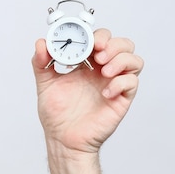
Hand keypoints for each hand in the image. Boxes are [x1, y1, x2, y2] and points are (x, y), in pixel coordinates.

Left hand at [32, 28, 143, 154]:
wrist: (62, 138)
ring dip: (121, 59)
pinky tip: (105, 92)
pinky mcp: (121, 99)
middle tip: (97, 53)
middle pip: (121, 44)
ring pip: (134, 60)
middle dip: (111, 43)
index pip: (99, 39)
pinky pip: (132, 83)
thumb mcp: (44, 84)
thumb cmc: (56, 113)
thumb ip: (40, 62)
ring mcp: (113, 84)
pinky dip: (121, 82)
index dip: (96, 34)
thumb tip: (41, 43)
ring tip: (104, 70)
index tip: (86, 39)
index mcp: (85, 64)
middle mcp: (101, 71)